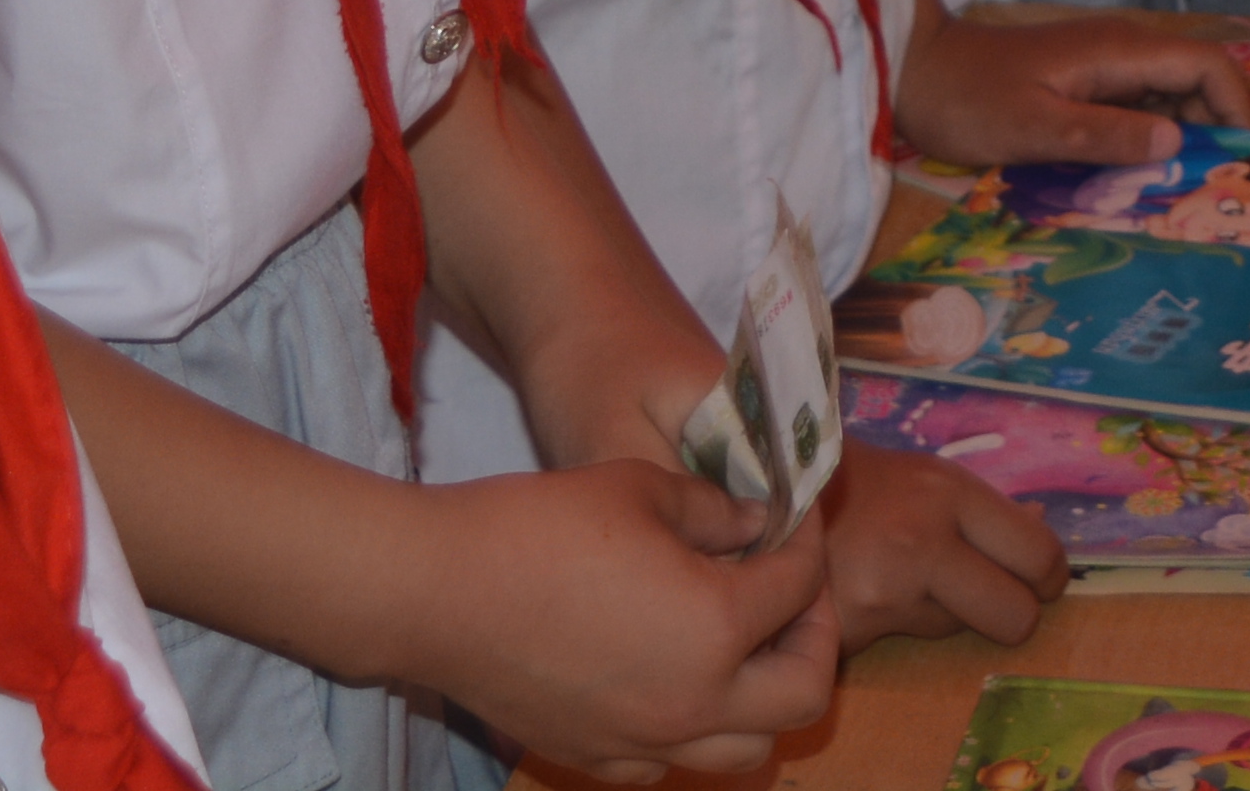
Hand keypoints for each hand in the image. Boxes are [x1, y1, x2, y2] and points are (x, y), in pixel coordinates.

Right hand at [407, 460, 839, 780]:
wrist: (437, 592)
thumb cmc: (538, 527)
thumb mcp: (642, 488)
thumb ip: (716, 512)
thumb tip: (755, 527)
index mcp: (716, 628)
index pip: (801, 588)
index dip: (805, 541)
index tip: (792, 516)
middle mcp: (693, 702)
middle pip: (803, 692)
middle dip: (812, 636)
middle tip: (789, 592)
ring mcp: (644, 743)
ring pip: (747, 747)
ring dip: (761, 695)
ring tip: (739, 641)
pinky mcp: (598, 760)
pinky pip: (675, 761)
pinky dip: (694, 725)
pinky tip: (671, 672)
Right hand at [817, 438, 1061, 650]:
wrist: (758, 498)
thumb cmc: (851, 481)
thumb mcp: (923, 478)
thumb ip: (979, 511)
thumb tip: (1039, 535)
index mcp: (948, 493)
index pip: (1036, 553)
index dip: (1049, 576)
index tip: (1042, 582)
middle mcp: (922, 543)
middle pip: (1014, 613)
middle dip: (1014, 613)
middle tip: (995, 599)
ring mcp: (885, 593)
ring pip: (955, 631)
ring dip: (944, 615)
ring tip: (906, 580)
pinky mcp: (850, 632)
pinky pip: (903, 641)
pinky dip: (896, 626)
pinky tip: (872, 596)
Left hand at [891, 7, 1249, 171]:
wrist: (916, 71)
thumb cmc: (970, 99)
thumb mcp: (1035, 128)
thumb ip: (1105, 134)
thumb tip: (1177, 141)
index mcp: (1119, 52)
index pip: (1208, 64)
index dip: (1236, 107)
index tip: (1237, 163)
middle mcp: (1122, 52)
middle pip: (1197, 83)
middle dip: (1211, 133)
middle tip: (1206, 195)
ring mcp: (1104, 68)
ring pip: (1168, 100)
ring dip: (1179, 143)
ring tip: (1176, 197)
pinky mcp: (1085, 86)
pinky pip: (1135, 111)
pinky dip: (1146, 143)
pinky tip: (1136, 184)